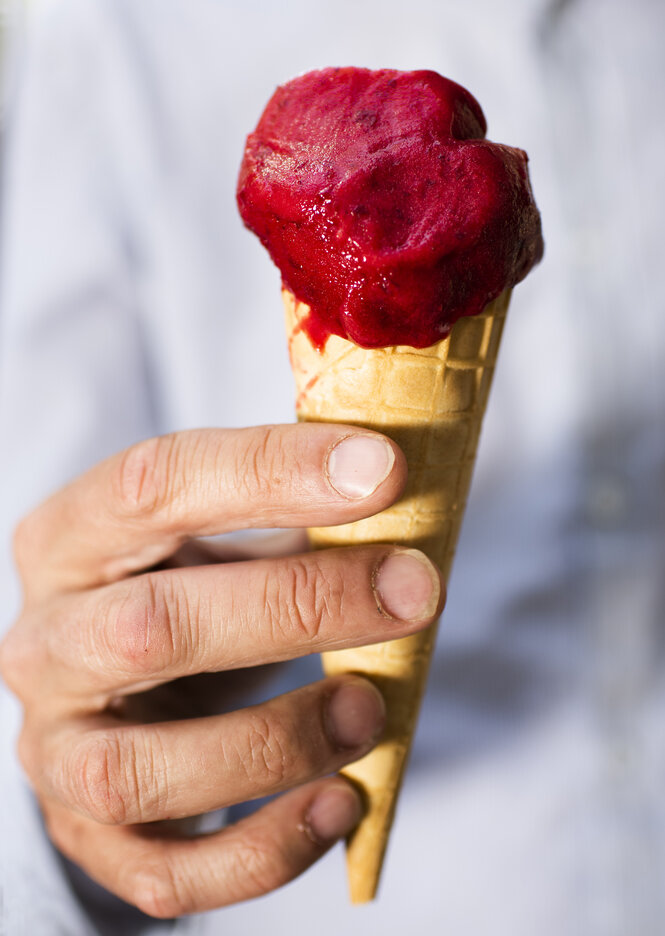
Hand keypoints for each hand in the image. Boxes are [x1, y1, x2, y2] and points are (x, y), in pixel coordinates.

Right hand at [0, 425, 442, 917]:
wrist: (116, 691)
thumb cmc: (188, 593)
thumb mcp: (219, 536)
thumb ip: (292, 516)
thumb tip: (404, 496)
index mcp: (71, 538)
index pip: (155, 484)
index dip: (270, 472)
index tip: (385, 470)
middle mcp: (46, 643)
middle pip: (151, 626)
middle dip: (296, 607)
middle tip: (413, 591)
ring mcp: (57, 748)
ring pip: (142, 768)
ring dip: (275, 742)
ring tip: (369, 711)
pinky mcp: (91, 837)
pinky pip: (165, 872)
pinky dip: (264, 848)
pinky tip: (340, 803)